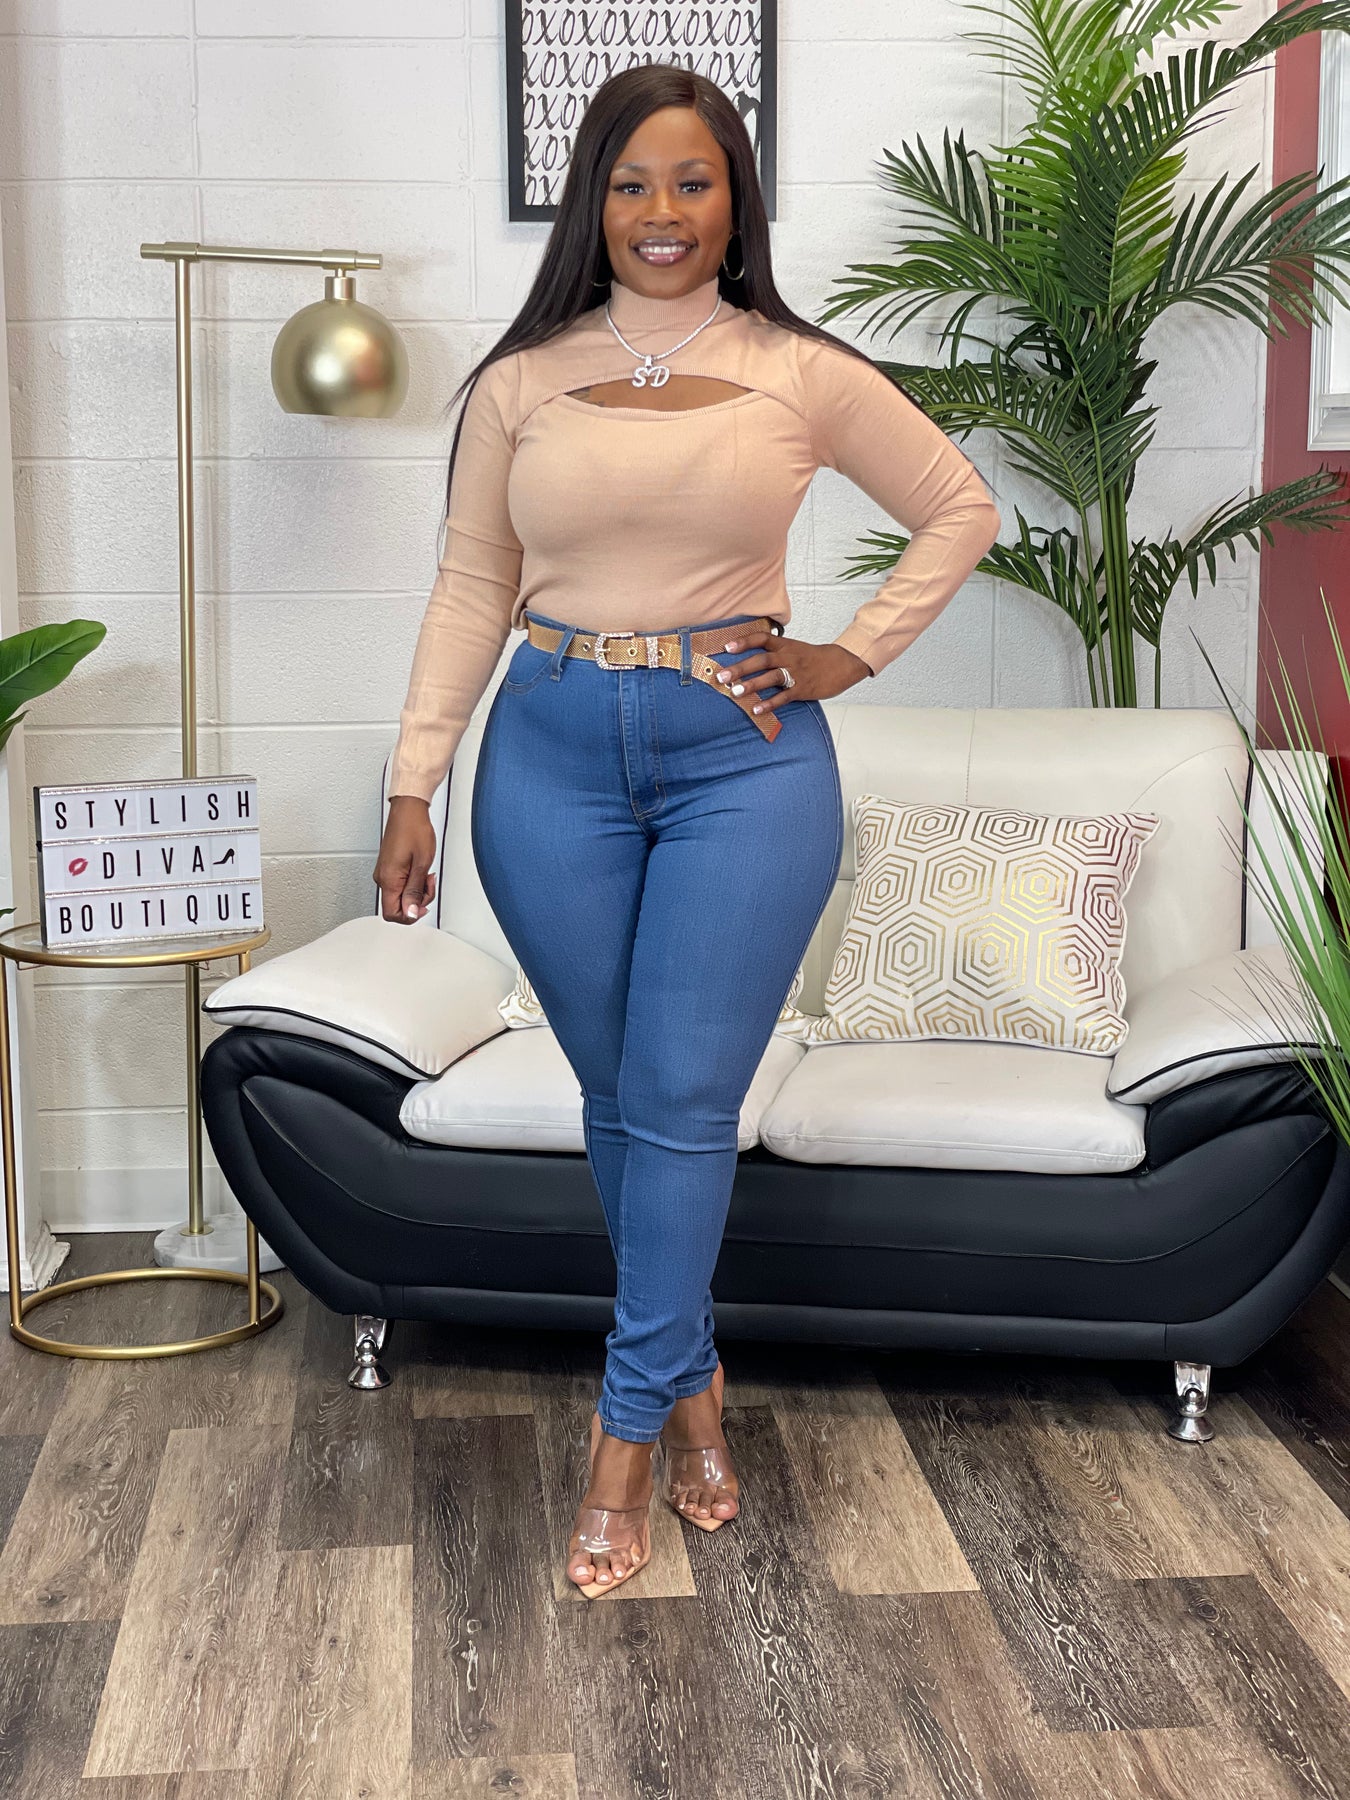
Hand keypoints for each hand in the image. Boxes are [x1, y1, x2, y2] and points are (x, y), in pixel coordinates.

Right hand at [374, 795, 437, 922]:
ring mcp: (384, 872)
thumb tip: (410, 912)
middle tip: (428, 885)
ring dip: (416, 891)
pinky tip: (420, 871)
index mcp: (389, 879)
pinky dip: (412, 882)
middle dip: (416, 902)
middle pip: (396, 906)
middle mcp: (382, 877)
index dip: (409, 915)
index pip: (392, 914)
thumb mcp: (421, 864)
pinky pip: (399, 884)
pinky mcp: (388, 867)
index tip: (422, 905)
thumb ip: (415, 891)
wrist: (409, 811)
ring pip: (399, 896)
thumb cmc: (414, 830)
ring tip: (426, 875)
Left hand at [713, 628, 871, 714]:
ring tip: (735, 693)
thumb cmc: (814, 658)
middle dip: (740, 668)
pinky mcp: (802, 689)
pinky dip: (770, 704)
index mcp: (785, 645)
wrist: (841, 663)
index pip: (762, 638)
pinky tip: (757, 710)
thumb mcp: (794, 648)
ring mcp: (796, 673)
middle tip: (722, 676)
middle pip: (762, 660)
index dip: (744, 642)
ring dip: (752, 685)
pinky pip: (784, 697)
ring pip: (771, 677)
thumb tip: (749, 658)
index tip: (726, 647)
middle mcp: (788, 657)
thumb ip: (774, 651)